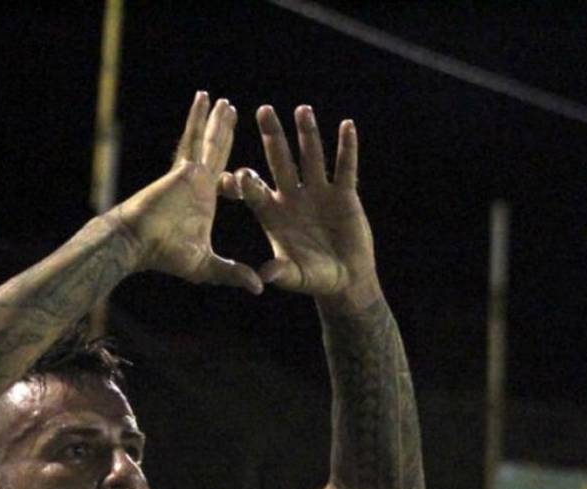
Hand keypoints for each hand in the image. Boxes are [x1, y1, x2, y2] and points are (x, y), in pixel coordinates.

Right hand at [115, 92, 262, 294]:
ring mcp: (191, 172)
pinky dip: (199, 118)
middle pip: (216, 152)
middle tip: (234, 111)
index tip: (244, 172)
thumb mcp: (207, 267)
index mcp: (204, 201)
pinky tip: (205, 98)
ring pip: (208, 140)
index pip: (224, 181)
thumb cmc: (165, 255)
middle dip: (224, 134)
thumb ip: (233, 273)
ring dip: (216, 121)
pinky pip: (195, 136)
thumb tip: (259, 289)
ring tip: (224, 100)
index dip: (235, 176)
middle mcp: (198, 183)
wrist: (138, 242)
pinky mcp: (184, 167)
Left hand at [221, 105, 378, 304]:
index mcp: (273, 215)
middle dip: (273, 138)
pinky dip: (347, 148)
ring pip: (311, 157)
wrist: (345, 279)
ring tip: (302, 110)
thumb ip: (281, 273)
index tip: (238, 173)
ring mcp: (318, 193)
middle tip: (263, 111)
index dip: (247, 184)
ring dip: (308, 134)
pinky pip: (345, 167)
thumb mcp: (296, 277)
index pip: (256, 193)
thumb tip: (265, 275)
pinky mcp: (344, 194)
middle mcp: (293, 198)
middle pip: (280, 162)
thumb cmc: (315, 279)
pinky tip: (346, 126)